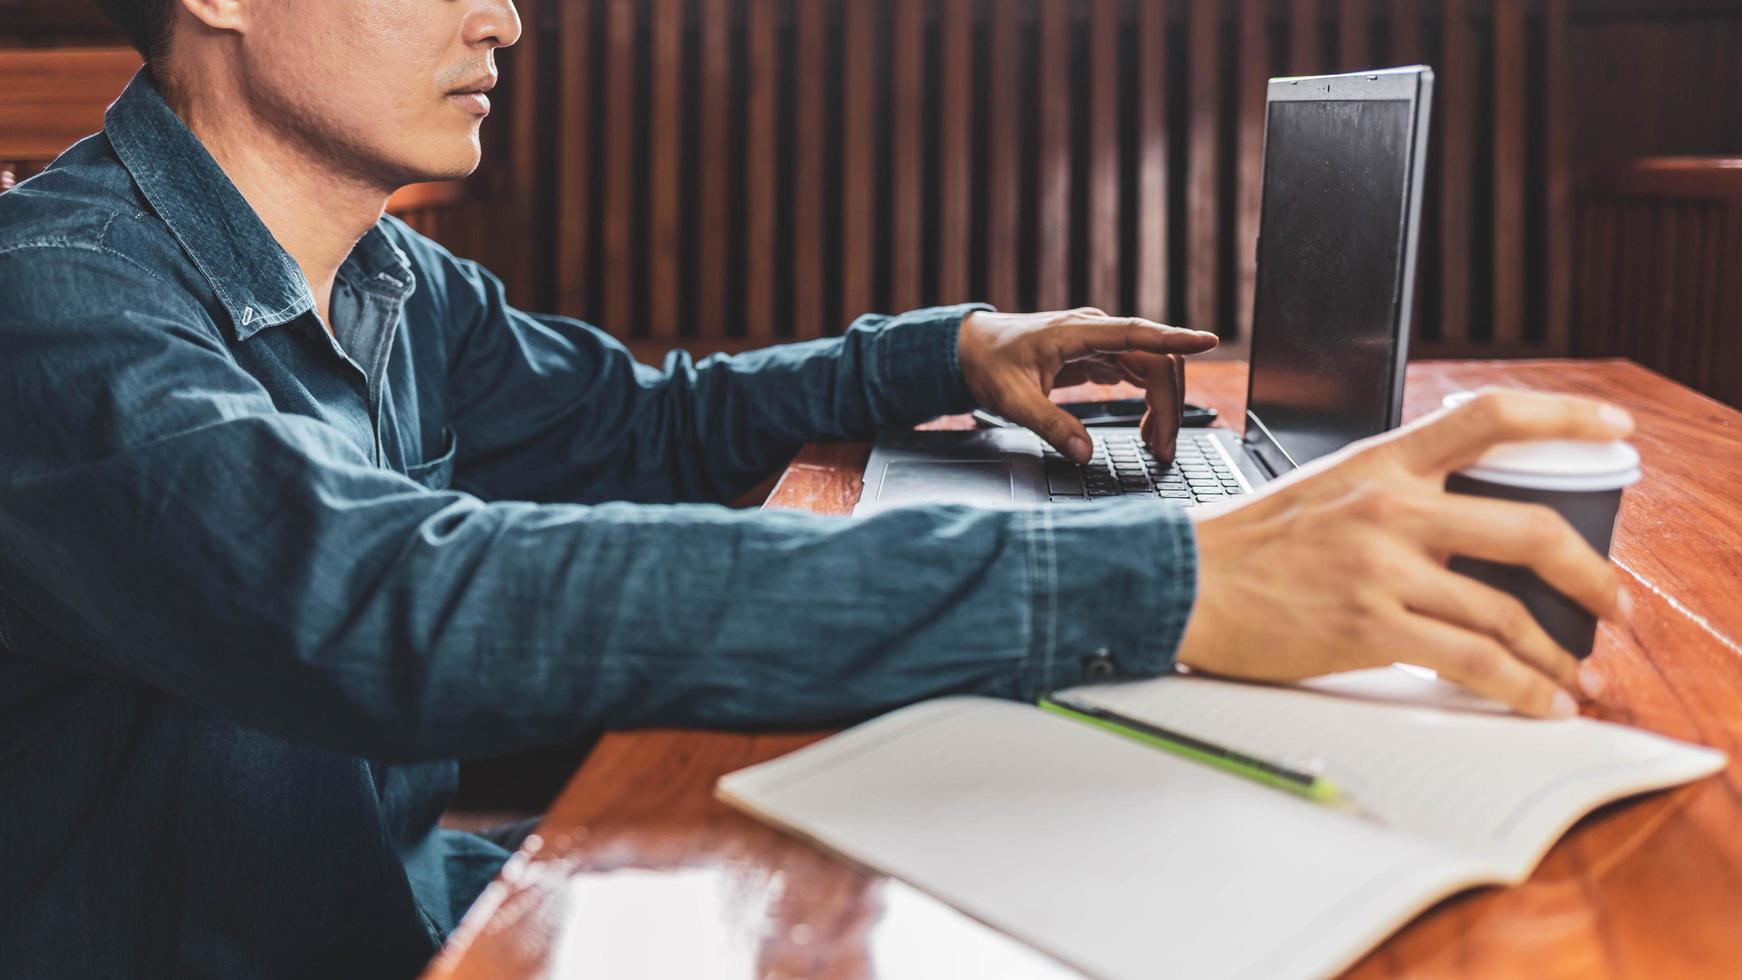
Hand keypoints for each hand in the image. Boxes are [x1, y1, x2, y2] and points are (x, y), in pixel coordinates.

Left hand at [957, 309, 1218, 462]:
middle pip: (1155, 359)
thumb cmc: (988, 365)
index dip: (1175, 338)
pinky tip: (1146, 429)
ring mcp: (1101, 343)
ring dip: (1163, 405)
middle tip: (1162, 450)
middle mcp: (1096, 332)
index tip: (1208, 341)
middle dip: (1168, 404)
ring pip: (1153, 368)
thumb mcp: (1013, 401)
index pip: (1137, 333)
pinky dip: (1150, 402)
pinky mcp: (1100, 356)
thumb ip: (1050, 426)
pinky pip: (1139, 374)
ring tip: (1156, 445)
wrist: (969, 349)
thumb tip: (1084, 453)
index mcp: (1076, 332)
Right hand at [1178, 389, 1635, 718]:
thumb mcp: (1324, 489)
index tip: (1614, 428)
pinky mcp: (1370, 627)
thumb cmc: (1246, 545)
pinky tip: (1538, 701)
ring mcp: (1382, 568)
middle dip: (1592, 575)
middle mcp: (1389, 507)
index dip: (1564, 415)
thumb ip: (1392, 494)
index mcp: (1380, 461)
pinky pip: (1472, 662)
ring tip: (1577, 675)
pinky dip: (1521, 688)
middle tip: (1614, 603)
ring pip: (1507, 611)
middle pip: (1529, 528)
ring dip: (1558, 652)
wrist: (1181, 583)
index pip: (1488, 416)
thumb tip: (1466, 529)